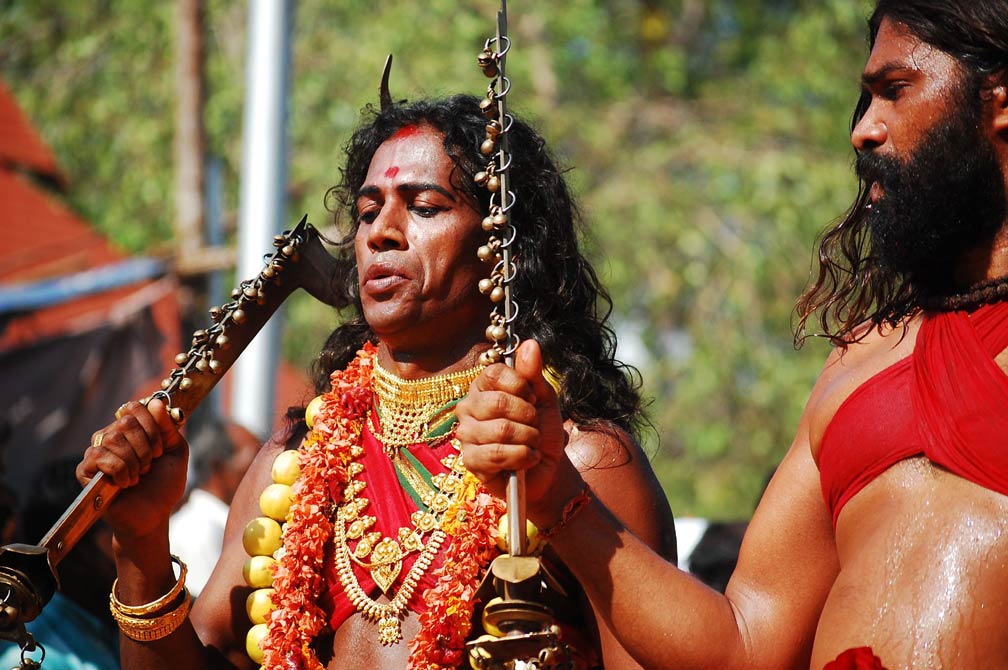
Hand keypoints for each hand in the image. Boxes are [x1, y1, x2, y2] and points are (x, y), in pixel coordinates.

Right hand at [76, 398, 188, 541]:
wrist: (153, 516)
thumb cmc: (164, 484)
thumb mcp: (175, 451)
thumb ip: (168, 427)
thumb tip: (155, 401)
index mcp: (132, 430)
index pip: (135, 407)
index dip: (152, 427)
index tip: (160, 450)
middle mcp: (111, 436)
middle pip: (125, 421)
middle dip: (145, 446)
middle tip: (149, 465)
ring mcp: (96, 452)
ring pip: (113, 438)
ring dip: (134, 460)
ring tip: (138, 476)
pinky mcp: (85, 471)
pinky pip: (98, 456)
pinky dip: (119, 470)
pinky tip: (125, 483)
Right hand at [456, 340, 581, 522]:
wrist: (546, 468)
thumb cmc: (541, 430)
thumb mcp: (544, 398)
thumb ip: (533, 373)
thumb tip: (529, 343)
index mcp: (483, 388)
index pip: (494, 374)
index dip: (521, 386)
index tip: (533, 398)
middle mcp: (468, 408)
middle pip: (497, 402)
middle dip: (527, 416)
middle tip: (534, 425)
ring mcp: (466, 434)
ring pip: (501, 429)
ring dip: (528, 439)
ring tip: (532, 443)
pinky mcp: (470, 461)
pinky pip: (498, 454)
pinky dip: (522, 456)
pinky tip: (526, 459)